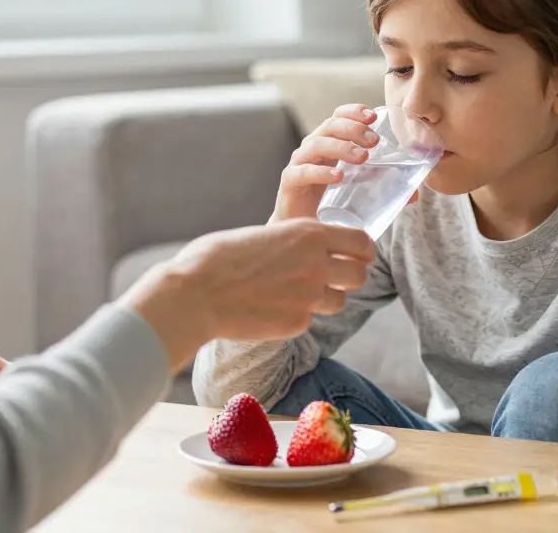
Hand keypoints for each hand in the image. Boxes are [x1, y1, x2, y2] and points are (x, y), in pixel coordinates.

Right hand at [120, 218, 375, 370]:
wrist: (195, 295)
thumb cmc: (217, 258)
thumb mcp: (263, 235)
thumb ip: (291, 243)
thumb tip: (303, 249)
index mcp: (309, 234)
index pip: (362, 243)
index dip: (361, 250)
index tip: (353, 254)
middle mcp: (317, 265)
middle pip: (360, 275)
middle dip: (351, 276)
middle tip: (335, 277)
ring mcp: (309, 297)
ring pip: (340, 301)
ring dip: (326, 297)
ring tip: (299, 293)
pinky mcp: (297, 324)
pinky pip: (309, 319)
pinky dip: (297, 315)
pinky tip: (272, 309)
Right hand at [271, 104, 416, 222]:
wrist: (301, 233)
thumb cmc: (329, 206)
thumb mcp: (359, 192)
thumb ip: (383, 188)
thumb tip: (416, 193)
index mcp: (329, 145)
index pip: (338, 117)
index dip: (353, 111)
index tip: (374, 116)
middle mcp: (312, 149)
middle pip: (329, 126)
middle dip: (353, 128)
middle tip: (374, 141)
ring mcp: (299, 164)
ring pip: (316, 144)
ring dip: (341, 147)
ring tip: (362, 157)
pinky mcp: (290, 184)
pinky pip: (302, 172)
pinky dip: (321, 172)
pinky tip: (338, 176)